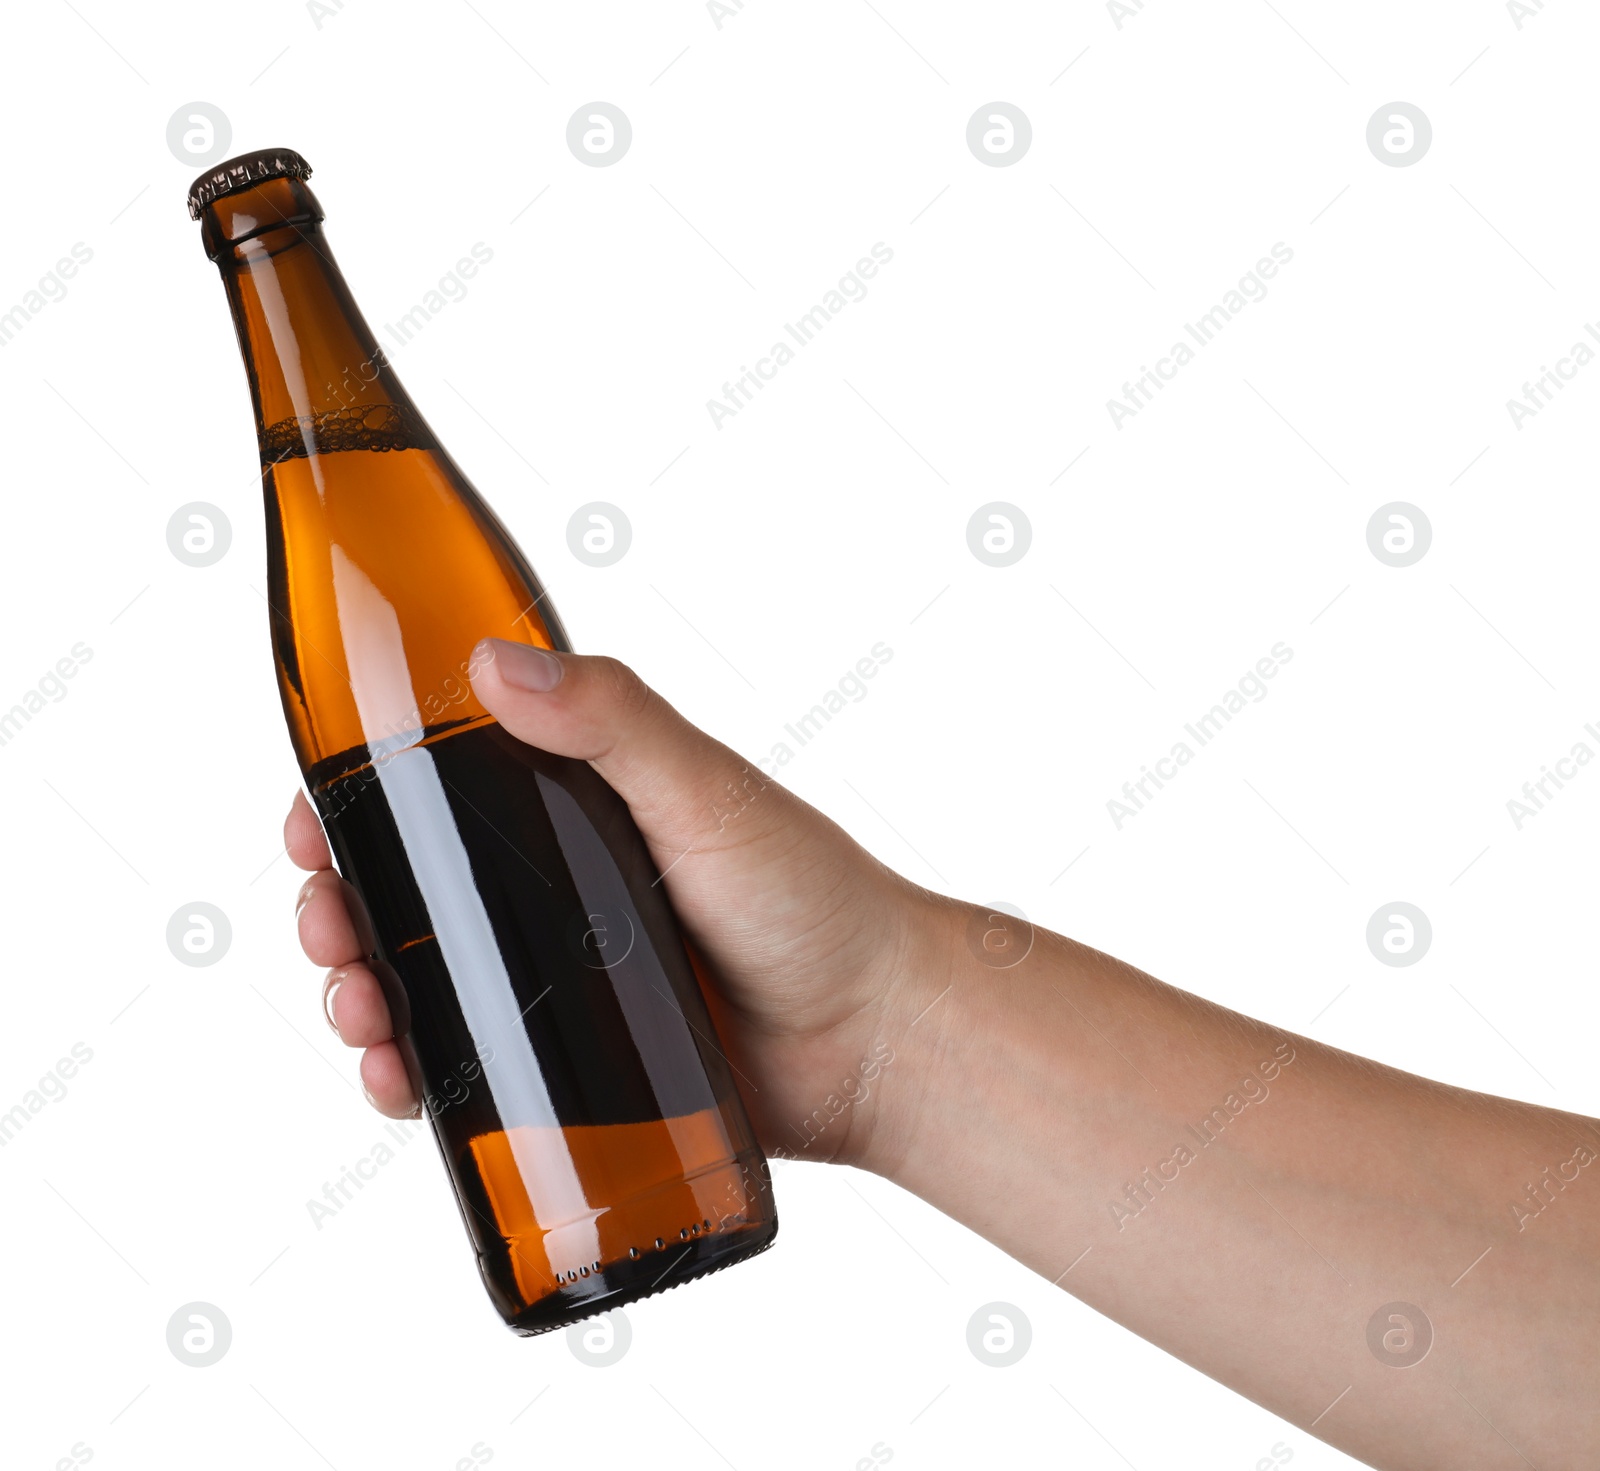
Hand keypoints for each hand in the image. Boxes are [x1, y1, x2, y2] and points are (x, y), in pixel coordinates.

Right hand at [287, 638, 948, 1169]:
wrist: (879, 1039)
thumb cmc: (816, 902)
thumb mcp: (709, 792)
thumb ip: (613, 721)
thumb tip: (488, 662)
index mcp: (577, 809)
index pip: (440, 790)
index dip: (363, 801)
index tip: (314, 818)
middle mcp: (556, 890)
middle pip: (410, 891)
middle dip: (342, 906)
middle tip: (329, 926)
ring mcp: (558, 981)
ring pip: (421, 982)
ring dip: (360, 991)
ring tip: (358, 1012)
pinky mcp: (571, 1065)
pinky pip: (466, 1066)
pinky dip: (410, 1073)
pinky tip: (391, 1079)